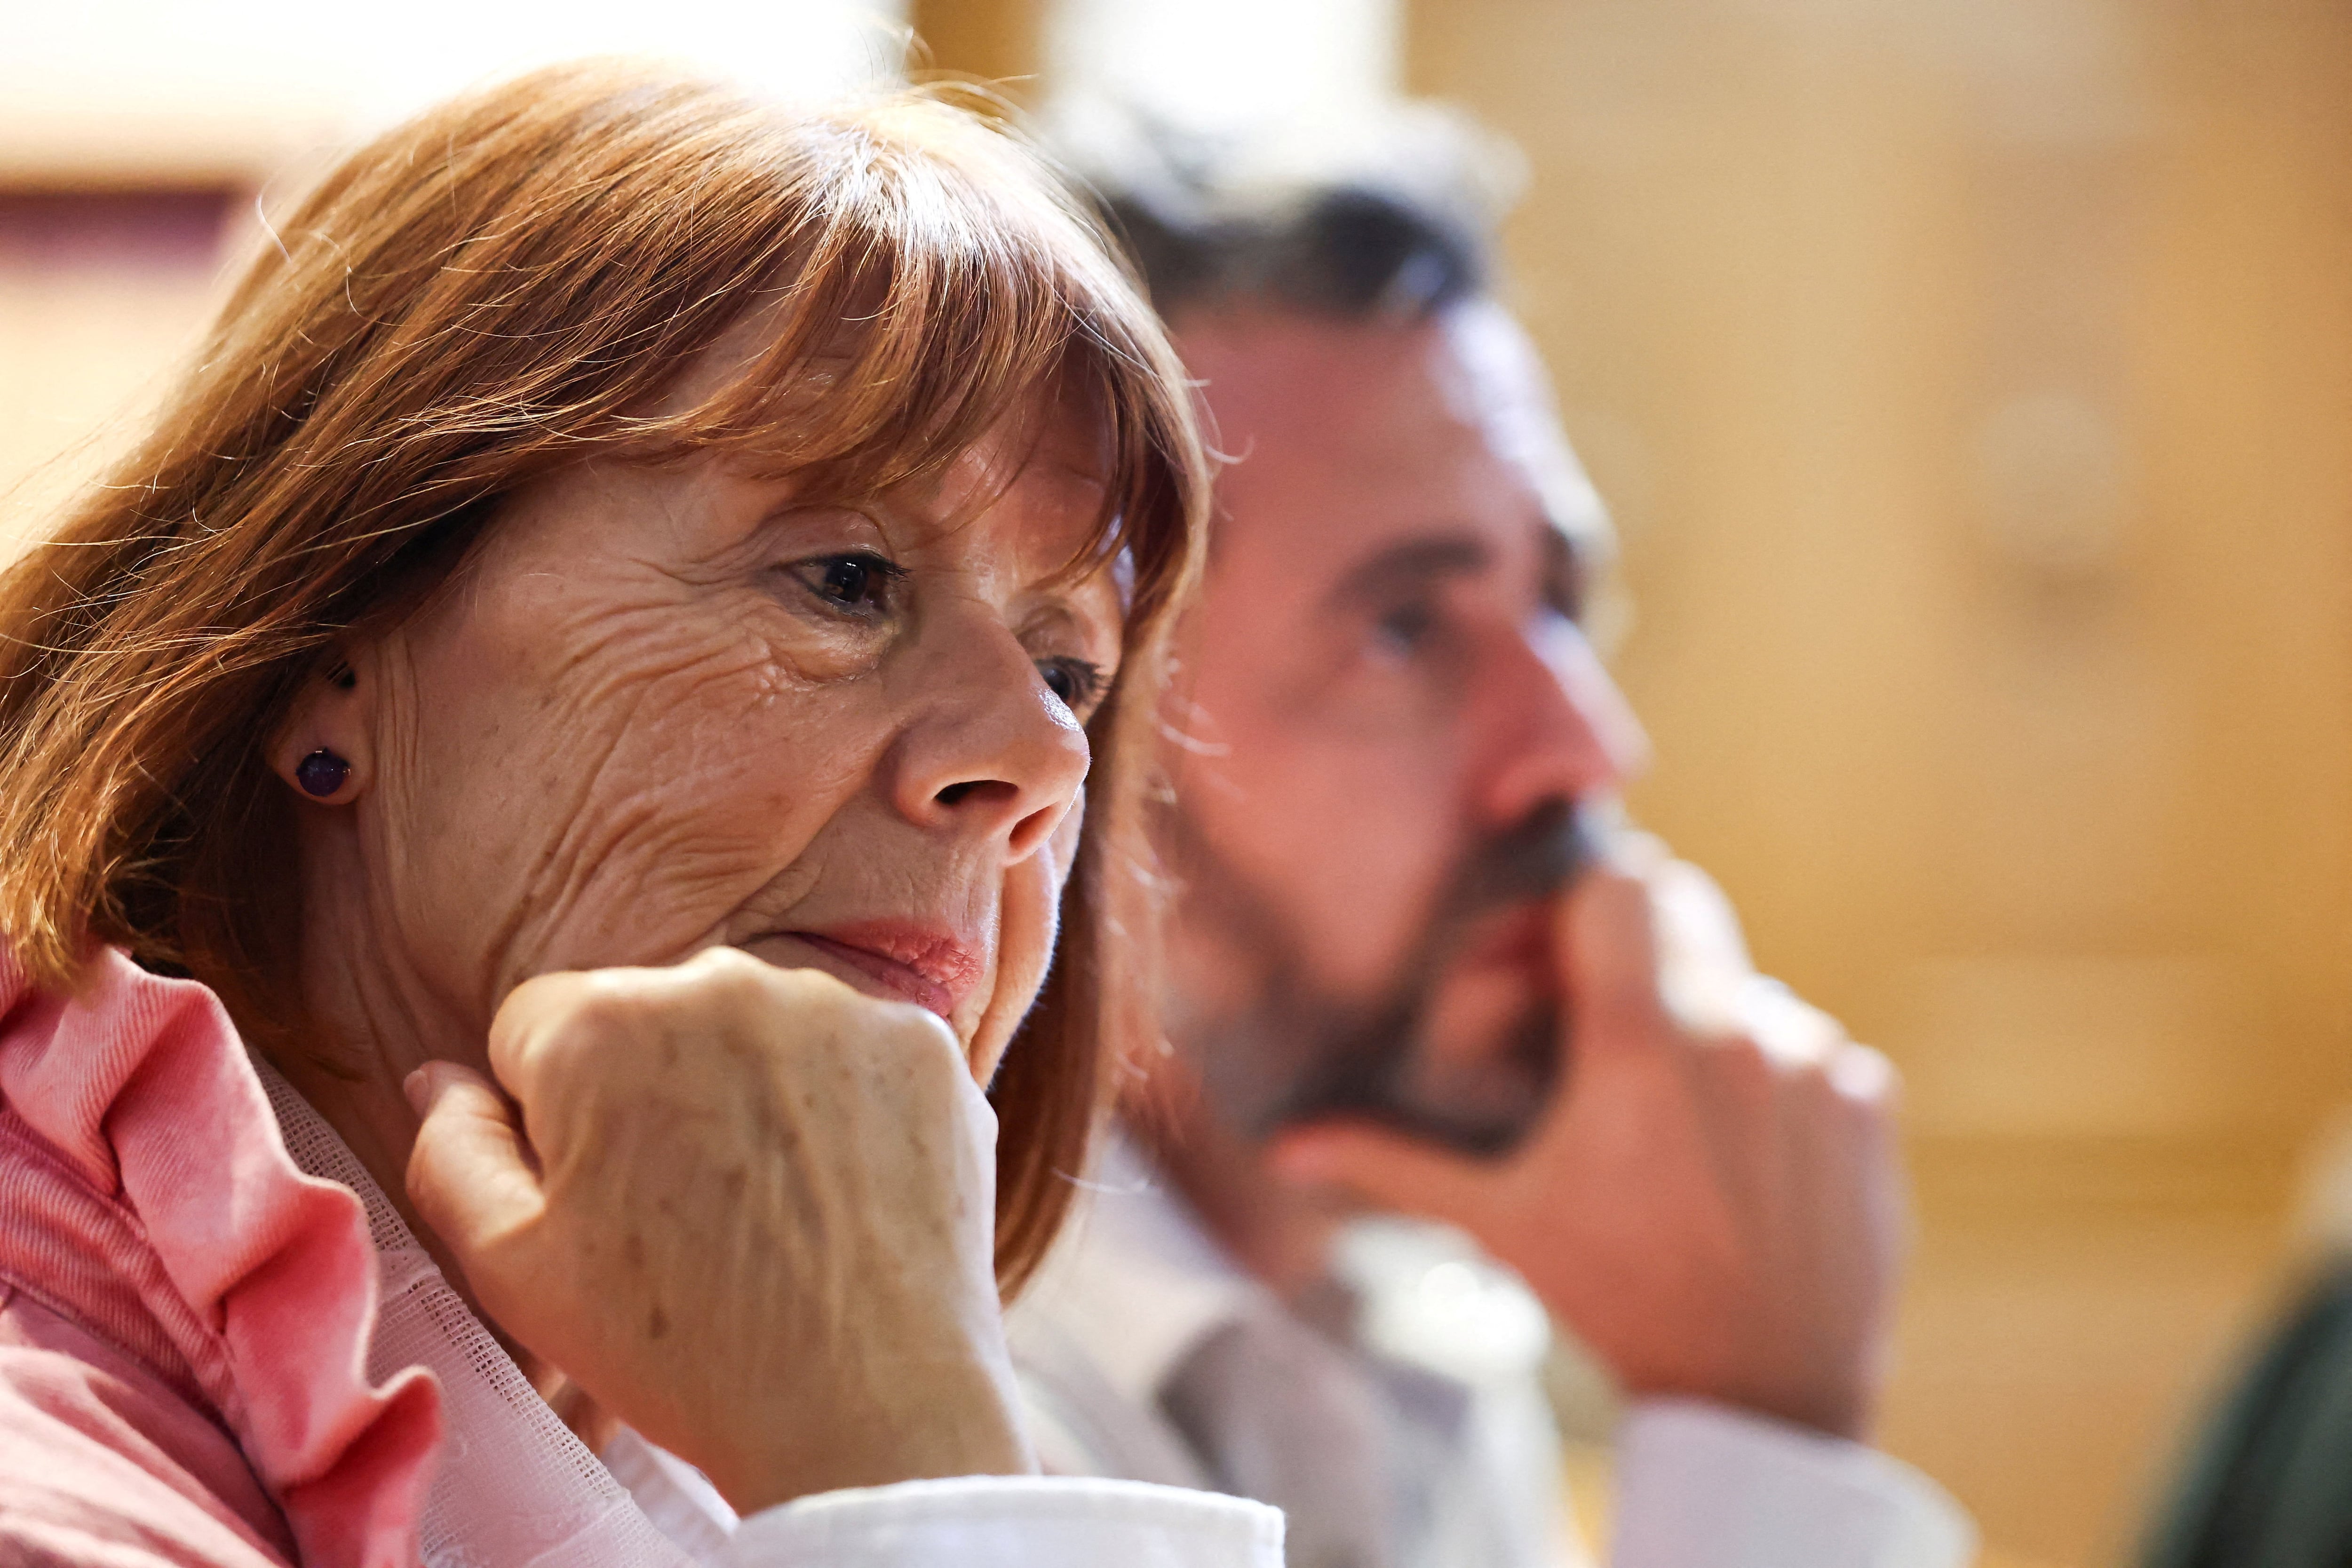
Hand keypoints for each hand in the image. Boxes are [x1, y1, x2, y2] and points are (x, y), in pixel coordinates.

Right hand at [403, 947, 1033, 1510]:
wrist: (868, 1406)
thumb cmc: (682, 1349)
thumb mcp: (516, 1270)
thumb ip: (454, 1153)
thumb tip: (441, 1080)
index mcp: (599, 1025)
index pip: (537, 1027)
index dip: (554, 1113)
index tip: (600, 1186)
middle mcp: (722, 981)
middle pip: (653, 1017)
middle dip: (653, 1090)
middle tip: (689, 1211)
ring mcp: (837, 1006)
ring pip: (758, 1030)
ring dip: (753, 1091)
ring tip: (773, 1208)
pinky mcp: (923, 1042)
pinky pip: (855, 1054)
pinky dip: (846, 1109)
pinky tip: (844, 1193)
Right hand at [1269, 841, 1902, 1438]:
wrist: (1764, 1393)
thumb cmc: (1620, 1300)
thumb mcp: (1503, 1226)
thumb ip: (1393, 1165)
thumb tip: (1288, 1147)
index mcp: (1639, 1045)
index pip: (1617, 885)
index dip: (1581, 910)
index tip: (1562, 963)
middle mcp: (1737, 1032)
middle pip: (1685, 907)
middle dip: (1642, 947)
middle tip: (1610, 1027)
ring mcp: (1816, 1063)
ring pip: (1749, 985)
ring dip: (1711, 1022)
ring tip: (1678, 1115)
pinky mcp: (1869, 1102)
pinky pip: (1816, 1046)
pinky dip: (1779, 1077)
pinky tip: (1746, 1149)